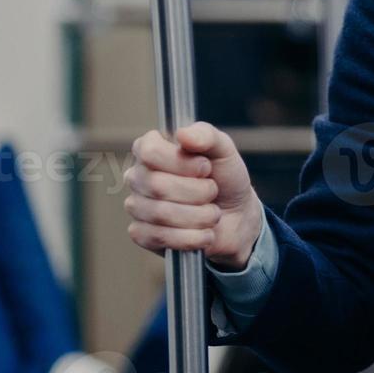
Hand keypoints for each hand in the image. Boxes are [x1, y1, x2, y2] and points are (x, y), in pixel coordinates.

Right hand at [125, 121, 263, 269]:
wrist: (236, 216)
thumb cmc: (225, 178)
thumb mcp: (223, 150)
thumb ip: (206, 135)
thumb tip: (182, 134)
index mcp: (151, 149)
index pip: (149, 151)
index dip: (181, 162)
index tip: (205, 167)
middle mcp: (138, 176)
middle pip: (157, 185)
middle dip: (197, 192)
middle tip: (213, 192)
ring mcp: (137, 206)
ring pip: (160, 214)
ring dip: (198, 216)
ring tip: (213, 213)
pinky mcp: (142, 234)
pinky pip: (158, 237)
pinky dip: (190, 238)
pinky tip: (205, 234)